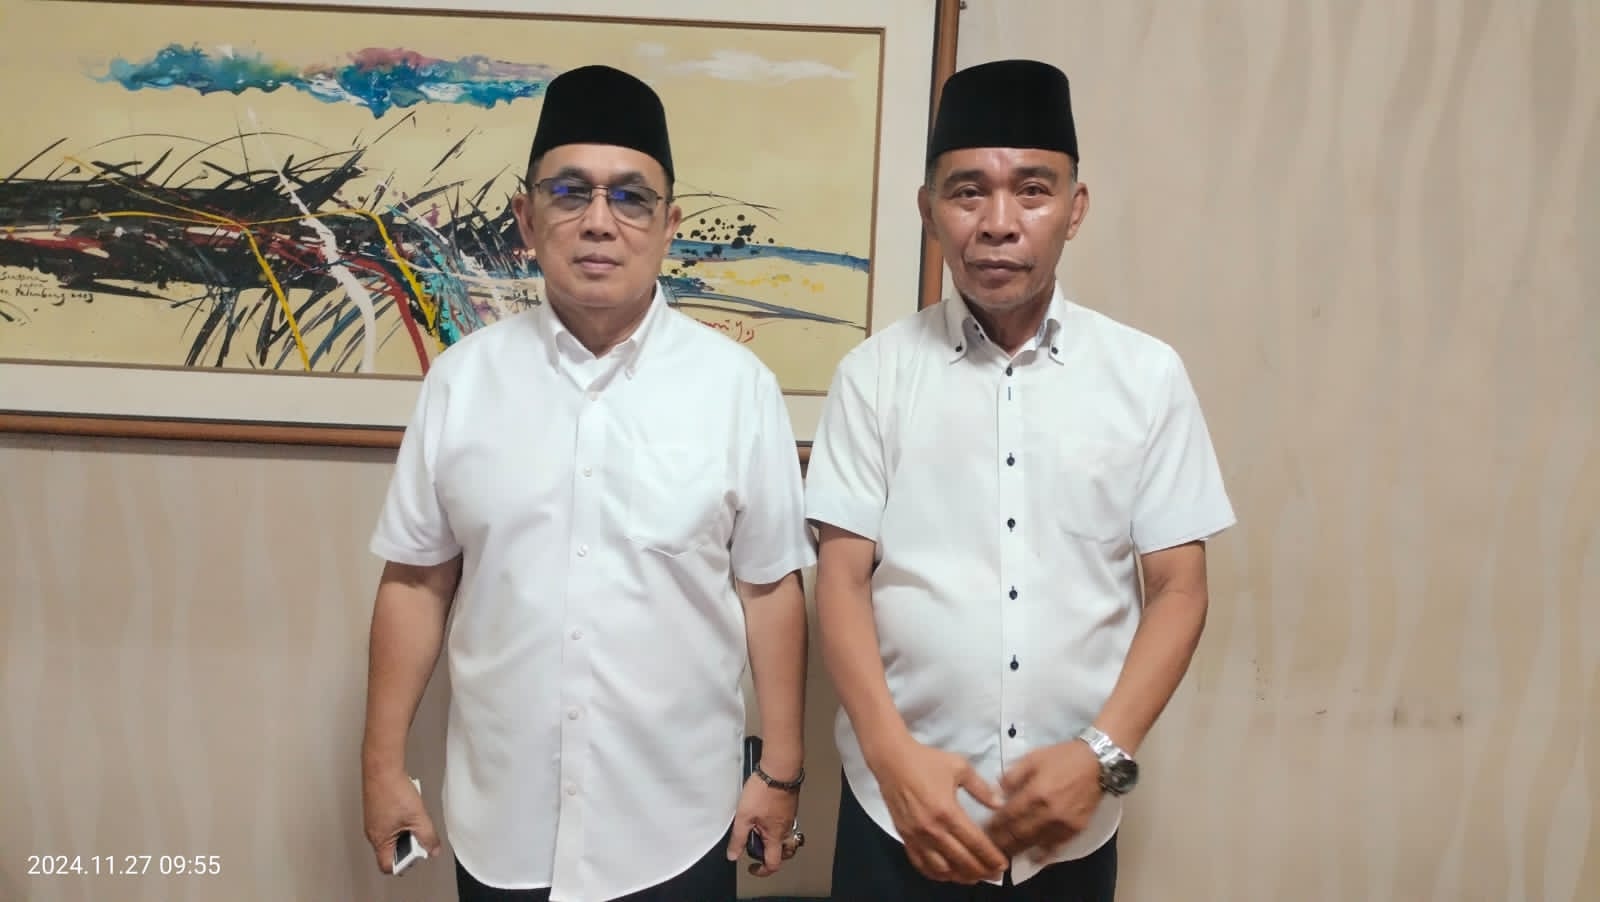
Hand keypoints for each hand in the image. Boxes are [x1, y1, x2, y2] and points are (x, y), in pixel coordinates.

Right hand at [362, 769, 439, 873]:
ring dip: (405, 829)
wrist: (382, 768)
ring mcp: (373, 820)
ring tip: (414, 816)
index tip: (417, 854)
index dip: (404, 864)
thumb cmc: (393, 791)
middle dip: (408, 844)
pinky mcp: (376, 810)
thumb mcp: (418, 818)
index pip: (387, 865)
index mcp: (379, 840)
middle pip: (391, 850)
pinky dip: (401, 819)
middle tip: (418, 832)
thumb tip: (433, 849)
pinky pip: (390, 822)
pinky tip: (408, 807)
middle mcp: (373, 832)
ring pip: (392, 834)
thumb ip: (427, 837)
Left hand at [726, 773, 802, 876]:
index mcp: (775, 836)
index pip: (773, 863)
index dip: (762, 870)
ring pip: (786, 837)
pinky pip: (785, 823)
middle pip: (785, 852)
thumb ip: (738, 838)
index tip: (752, 867)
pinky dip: (775, 825)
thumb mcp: (744, 816)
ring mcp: (789, 816)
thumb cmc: (764, 791)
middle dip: (772, 855)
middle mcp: (786, 829)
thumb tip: (733, 855)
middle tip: (758, 850)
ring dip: (774, 839)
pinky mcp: (789, 805)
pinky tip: (764, 814)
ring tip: (759, 831)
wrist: (780, 769)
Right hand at [871, 735, 1008, 883]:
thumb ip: (981, 788)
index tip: (1003, 865)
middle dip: (981, 871)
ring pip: (941, 868)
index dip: (991, 857)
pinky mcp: (905, 837)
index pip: (975, 843)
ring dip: (960, 876)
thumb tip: (999, 804)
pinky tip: (948, 874)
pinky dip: (936, 873)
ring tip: (974, 877)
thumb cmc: (926, 761)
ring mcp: (916, 836)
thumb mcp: (959, 767)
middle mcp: (932, 829)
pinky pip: (921, 863)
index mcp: (948, 811)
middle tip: (995, 875)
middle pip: (961, 860)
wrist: (892, 760)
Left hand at [985, 740, 1102, 859]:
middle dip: (1001, 842)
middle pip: (1018, 834)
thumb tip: (996, 794)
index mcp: (1034, 793)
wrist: (1097, 764)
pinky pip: (1055, 848)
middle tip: (988, 847)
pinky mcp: (1075, 830)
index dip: (993, 826)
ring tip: (1003, 855)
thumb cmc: (1062, 758)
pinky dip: (1042, 855)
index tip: (982, 831)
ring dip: (1017, 851)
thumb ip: (1011, 776)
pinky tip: (1032, 859)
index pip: (1007, 817)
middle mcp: (1047, 813)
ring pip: (1034, 843)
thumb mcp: (1032, 758)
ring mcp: (1062, 824)